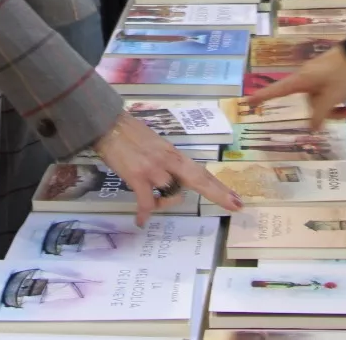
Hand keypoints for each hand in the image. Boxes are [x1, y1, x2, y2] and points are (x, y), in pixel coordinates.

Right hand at [93, 113, 241, 225]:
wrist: (109, 125)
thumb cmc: (130, 135)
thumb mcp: (156, 146)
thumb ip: (167, 163)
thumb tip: (171, 180)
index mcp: (174, 154)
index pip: (201, 172)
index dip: (218, 185)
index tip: (235, 197)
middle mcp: (169, 161)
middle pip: (199, 179)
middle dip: (219, 193)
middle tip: (237, 206)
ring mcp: (155, 168)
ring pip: (170, 194)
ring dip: (162, 202)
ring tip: (149, 205)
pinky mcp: (138, 175)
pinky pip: (147, 201)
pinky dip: (144, 213)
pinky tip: (140, 221)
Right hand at [247, 45, 345, 131]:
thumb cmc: (343, 75)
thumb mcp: (332, 97)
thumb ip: (320, 114)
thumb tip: (311, 127)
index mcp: (302, 80)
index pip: (277, 91)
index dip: (262, 97)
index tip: (247, 102)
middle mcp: (305, 77)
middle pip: (307, 102)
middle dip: (323, 112)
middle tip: (343, 114)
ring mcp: (316, 75)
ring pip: (319, 99)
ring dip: (333, 108)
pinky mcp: (326, 74)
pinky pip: (326, 92)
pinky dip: (336, 100)